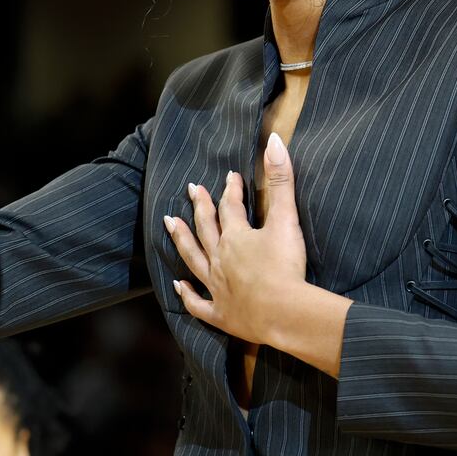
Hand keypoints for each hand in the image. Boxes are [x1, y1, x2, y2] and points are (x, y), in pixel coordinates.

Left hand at [165, 132, 306, 345]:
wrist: (283, 313)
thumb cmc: (285, 267)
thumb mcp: (287, 220)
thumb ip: (281, 181)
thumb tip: (273, 141)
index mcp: (236, 237)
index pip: (230, 207)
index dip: (230, 190)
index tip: (230, 176)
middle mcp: (220, 259)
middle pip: (205, 228)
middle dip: (200, 207)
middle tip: (191, 189)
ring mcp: (217, 287)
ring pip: (193, 260)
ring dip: (181, 241)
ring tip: (169, 224)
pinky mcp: (221, 314)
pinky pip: (198, 304)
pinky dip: (187, 296)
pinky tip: (178, 287)